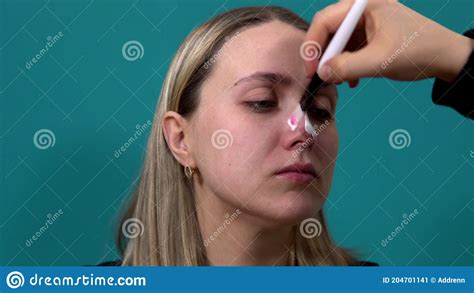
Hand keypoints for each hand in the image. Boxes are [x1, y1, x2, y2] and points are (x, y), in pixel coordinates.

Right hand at [304, 0, 472, 83]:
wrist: (445, 56)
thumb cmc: (417, 52)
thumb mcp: (379, 61)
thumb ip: (347, 67)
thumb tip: (321, 73)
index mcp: (363, 4)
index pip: (324, 21)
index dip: (312, 47)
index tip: (311, 71)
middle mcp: (361, 8)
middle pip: (328, 29)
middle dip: (323, 56)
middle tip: (322, 77)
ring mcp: (366, 20)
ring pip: (337, 40)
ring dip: (335, 62)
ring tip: (340, 81)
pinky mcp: (370, 32)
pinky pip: (348, 46)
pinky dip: (346, 63)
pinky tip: (352, 79)